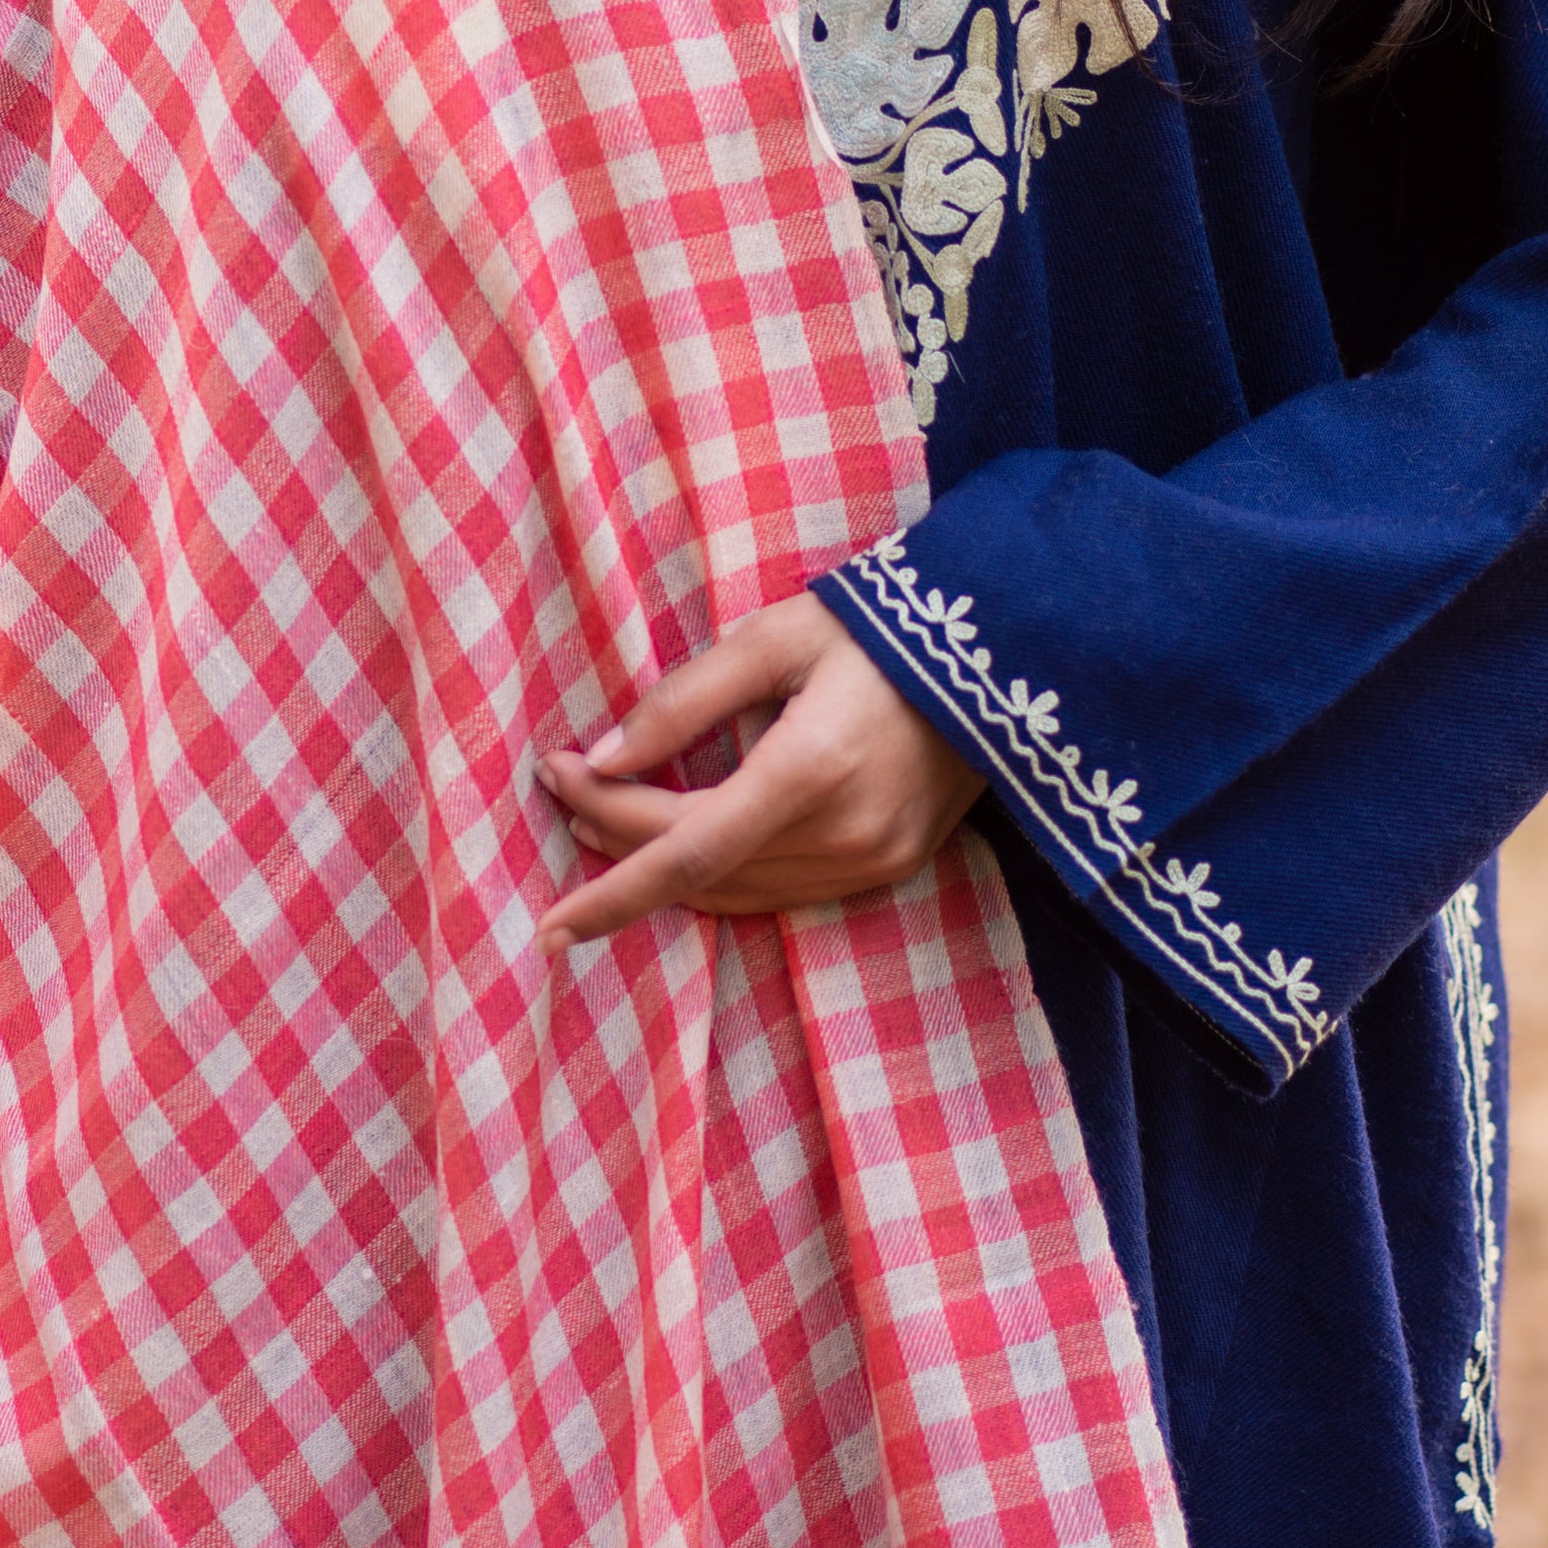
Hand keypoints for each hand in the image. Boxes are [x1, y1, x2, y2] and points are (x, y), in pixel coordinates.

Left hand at [538, 590, 981, 939]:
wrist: (1000, 652)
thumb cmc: (876, 628)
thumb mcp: (773, 636)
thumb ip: (683, 701)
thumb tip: (603, 759)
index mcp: (812, 768)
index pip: (686, 853)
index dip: (610, 891)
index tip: (546, 918)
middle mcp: (844, 833)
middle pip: (702, 870)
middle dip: (618, 839)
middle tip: (563, 788)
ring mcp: (873, 861)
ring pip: (738, 892)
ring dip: (662, 867)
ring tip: (599, 820)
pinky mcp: (890, 869)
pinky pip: (781, 892)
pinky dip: (720, 878)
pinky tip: (678, 843)